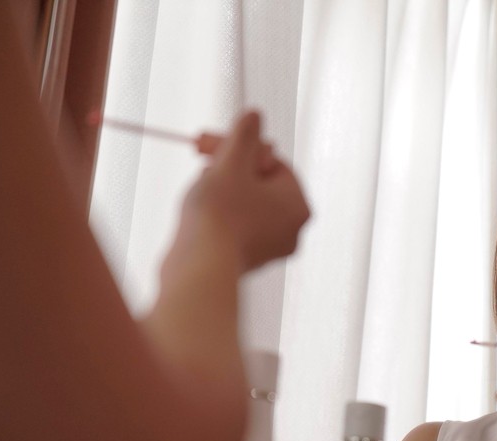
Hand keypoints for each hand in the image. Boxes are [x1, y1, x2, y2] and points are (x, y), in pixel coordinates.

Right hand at [179, 111, 309, 272]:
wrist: (198, 269)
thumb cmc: (220, 214)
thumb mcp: (232, 162)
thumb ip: (244, 135)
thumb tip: (255, 115)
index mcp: (298, 205)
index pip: (273, 162)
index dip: (240, 147)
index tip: (208, 143)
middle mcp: (291, 230)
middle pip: (260, 183)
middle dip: (229, 168)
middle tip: (200, 158)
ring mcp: (270, 249)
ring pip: (246, 204)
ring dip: (222, 189)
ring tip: (200, 189)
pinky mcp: (246, 262)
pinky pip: (235, 227)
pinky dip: (218, 215)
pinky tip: (198, 214)